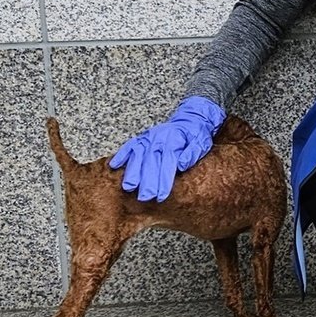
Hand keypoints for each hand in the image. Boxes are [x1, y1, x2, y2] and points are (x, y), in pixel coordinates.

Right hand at [108, 96, 224, 201]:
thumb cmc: (196, 135)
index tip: (161, 195)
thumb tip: (181, 165)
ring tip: (128, 187)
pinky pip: (129, 146)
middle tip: (145, 197)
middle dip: (147, 181)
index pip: (168, 162)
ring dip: (132, 172)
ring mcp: (149, 137)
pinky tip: (113, 165)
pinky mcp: (142, 138)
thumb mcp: (201, 143)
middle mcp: (159, 138)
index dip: (164, 180)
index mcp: (175, 140)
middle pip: (151, 161)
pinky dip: (121, 155)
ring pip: (138, 155)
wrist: (191, 119)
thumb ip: (192, 154)